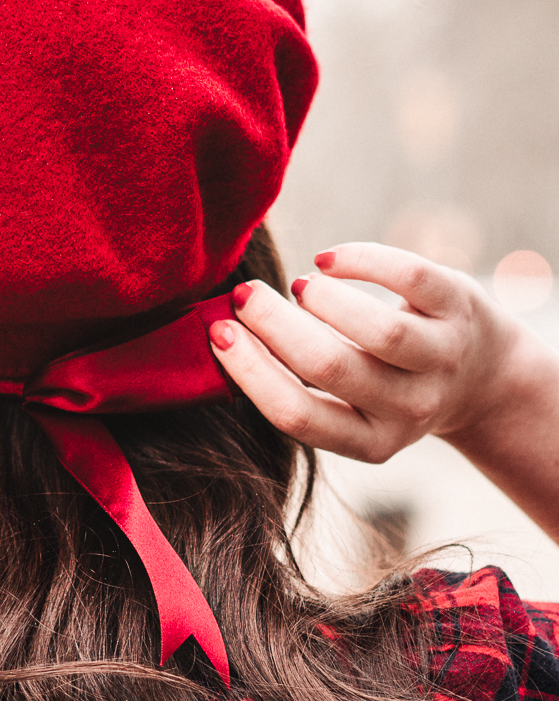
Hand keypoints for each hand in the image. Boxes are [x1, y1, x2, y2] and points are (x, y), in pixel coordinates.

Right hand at [208, 242, 558, 540]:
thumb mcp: (351, 404)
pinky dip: (360, 260)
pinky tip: (328, 260)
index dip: (252, 371)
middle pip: (333, 368)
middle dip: (276, 325)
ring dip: (323, 300)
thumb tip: (220, 333)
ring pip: (381, 333)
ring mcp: (442, 359)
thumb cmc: (384, 381)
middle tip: (243, 295)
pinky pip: (410, 278)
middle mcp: (410, 408)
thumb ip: (297, 382)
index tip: (218, 331)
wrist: (480, 374)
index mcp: (370, 440)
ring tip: (299, 285)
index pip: (299, 415)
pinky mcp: (460, 309)